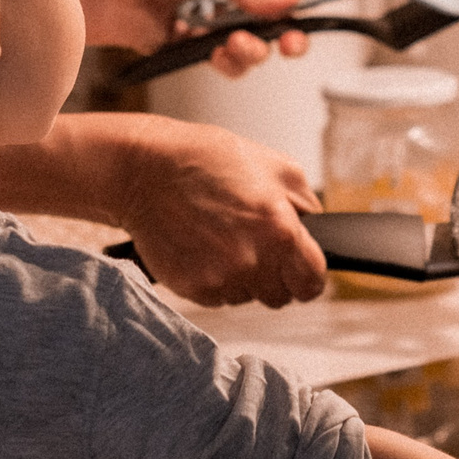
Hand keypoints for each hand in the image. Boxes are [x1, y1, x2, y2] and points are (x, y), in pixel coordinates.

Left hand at [67, 0, 318, 76]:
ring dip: (254, 50)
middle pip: (284, 17)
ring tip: (233, 43)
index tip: (317, 7)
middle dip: (293, 32)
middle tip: (291, 42)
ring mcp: (216, 21)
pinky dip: (228, 63)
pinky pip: (228, 63)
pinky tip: (213, 53)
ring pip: (259, 45)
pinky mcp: (196, 48)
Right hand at [113, 114, 325, 306]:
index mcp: (280, 230)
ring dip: (242, 277)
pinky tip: (203, 247)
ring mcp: (221, 278)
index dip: (308, 276)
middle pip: (280, 296)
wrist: (145, 171)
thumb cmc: (206, 160)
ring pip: (247, 297)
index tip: (300, 271)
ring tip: (222, 238)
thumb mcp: (274, 165)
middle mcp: (253, 261)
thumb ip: (305, 203)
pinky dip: (214, 279)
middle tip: (254, 244)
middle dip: (274, 275)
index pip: (312, 284)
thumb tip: (314, 230)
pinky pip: (218, 298)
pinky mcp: (193, 288)